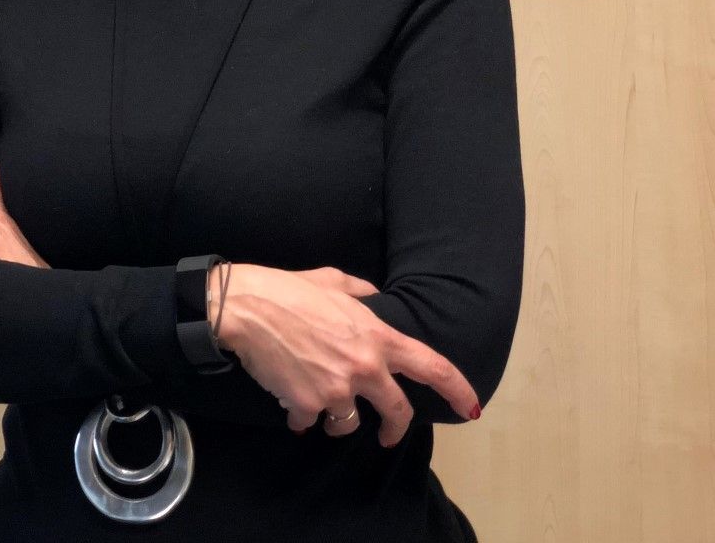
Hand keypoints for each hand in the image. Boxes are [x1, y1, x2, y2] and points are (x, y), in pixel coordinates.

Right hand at [213, 264, 479, 445]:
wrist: (245, 308)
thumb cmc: (287, 289)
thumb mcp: (332, 280)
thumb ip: (361, 291)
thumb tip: (373, 295)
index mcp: (377, 336)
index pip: (432, 366)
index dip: (457, 390)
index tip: (469, 408)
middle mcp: (364, 367)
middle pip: (398, 412)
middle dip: (394, 428)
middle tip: (387, 434)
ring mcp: (336, 389)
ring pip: (349, 424)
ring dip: (338, 421)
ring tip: (323, 410)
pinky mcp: (307, 404)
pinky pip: (310, 421)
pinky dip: (302, 417)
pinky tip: (291, 406)